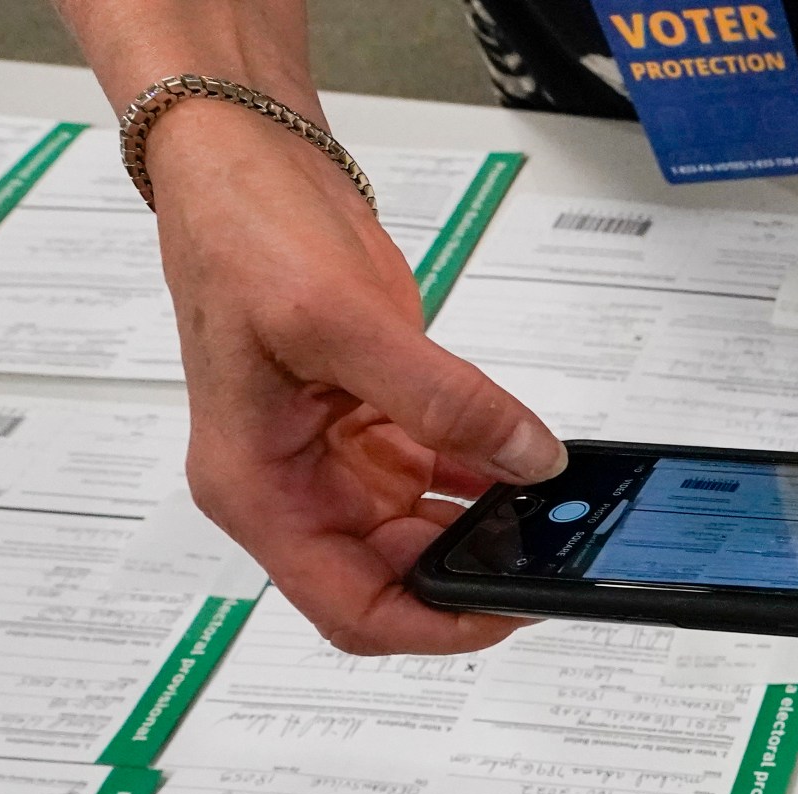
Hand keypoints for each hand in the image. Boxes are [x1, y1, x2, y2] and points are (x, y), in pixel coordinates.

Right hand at [148, 101, 566, 653]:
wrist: (243, 163)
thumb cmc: (241, 236)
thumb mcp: (339, 320)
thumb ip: (443, 400)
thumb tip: (529, 459)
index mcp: (257, 491)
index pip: (348, 607)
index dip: (432, 626)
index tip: (507, 608)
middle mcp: (293, 488)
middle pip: (392, 581)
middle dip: (471, 574)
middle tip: (553, 555)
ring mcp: (333, 460)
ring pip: (422, 534)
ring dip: (487, 530)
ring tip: (557, 518)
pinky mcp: (372, 424)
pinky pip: (440, 477)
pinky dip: (487, 479)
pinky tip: (533, 469)